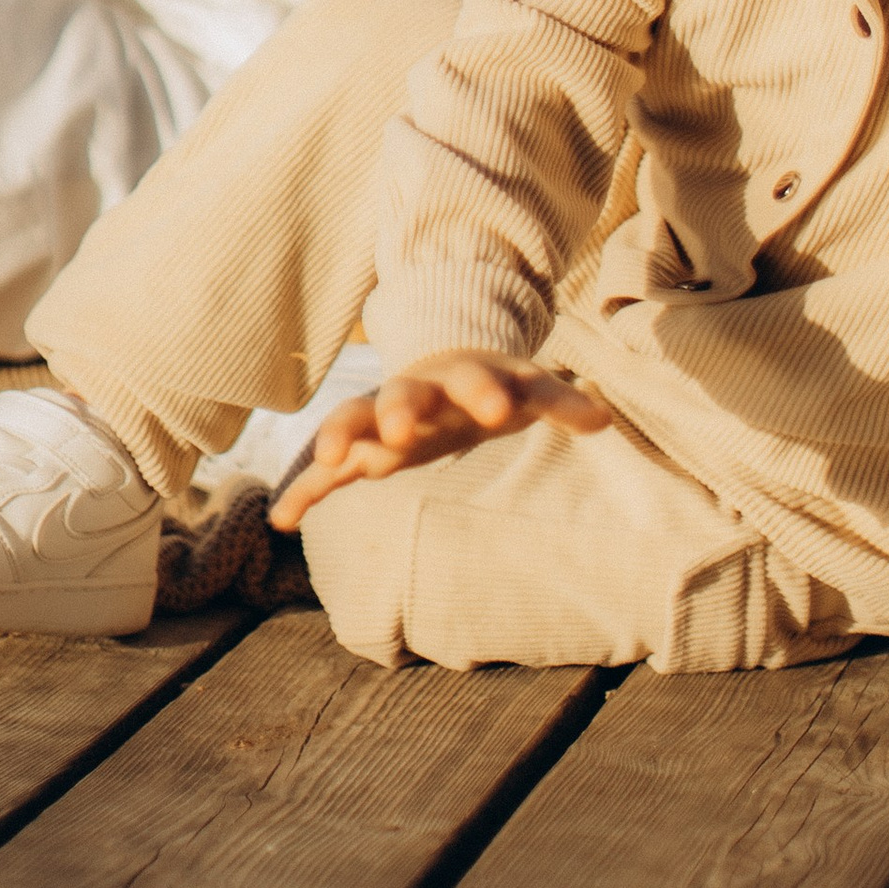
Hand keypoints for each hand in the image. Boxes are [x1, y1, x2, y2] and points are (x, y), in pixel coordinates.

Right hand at [267, 353, 609, 529]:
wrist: (442, 368)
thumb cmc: (490, 387)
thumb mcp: (526, 388)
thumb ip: (560, 404)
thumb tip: (605, 420)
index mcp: (460, 378)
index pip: (474, 379)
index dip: (486, 392)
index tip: (499, 411)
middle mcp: (414, 392)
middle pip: (402, 393)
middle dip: (400, 408)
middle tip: (400, 431)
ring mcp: (380, 417)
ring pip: (354, 419)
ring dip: (342, 436)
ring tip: (334, 463)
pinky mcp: (359, 447)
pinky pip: (325, 467)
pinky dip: (304, 489)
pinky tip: (283, 519)